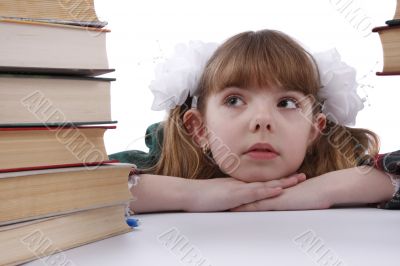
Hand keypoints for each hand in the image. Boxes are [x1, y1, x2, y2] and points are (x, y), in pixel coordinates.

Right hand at [183, 173, 305, 211]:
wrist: (190, 193)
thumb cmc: (203, 196)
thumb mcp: (222, 196)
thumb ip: (232, 197)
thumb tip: (240, 201)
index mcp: (241, 186)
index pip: (263, 183)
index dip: (278, 181)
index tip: (291, 179)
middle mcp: (244, 185)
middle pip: (269, 182)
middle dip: (286, 180)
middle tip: (302, 176)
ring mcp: (240, 189)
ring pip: (266, 185)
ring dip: (282, 183)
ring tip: (298, 180)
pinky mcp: (236, 195)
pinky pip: (255, 193)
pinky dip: (267, 191)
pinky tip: (278, 190)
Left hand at [231, 175, 330, 211]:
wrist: (324, 189)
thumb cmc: (315, 193)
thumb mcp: (298, 195)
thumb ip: (289, 196)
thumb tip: (284, 200)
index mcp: (275, 190)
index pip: (255, 191)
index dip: (242, 192)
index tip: (230, 194)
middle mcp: (271, 191)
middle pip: (249, 193)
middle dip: (234, 195)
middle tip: (220, 197)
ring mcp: (273, 196)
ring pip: (250, 199)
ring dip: (237, 201)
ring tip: (222, 203)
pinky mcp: (277, 202)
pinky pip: (259, 205)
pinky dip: (247, 207)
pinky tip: (236, 209)